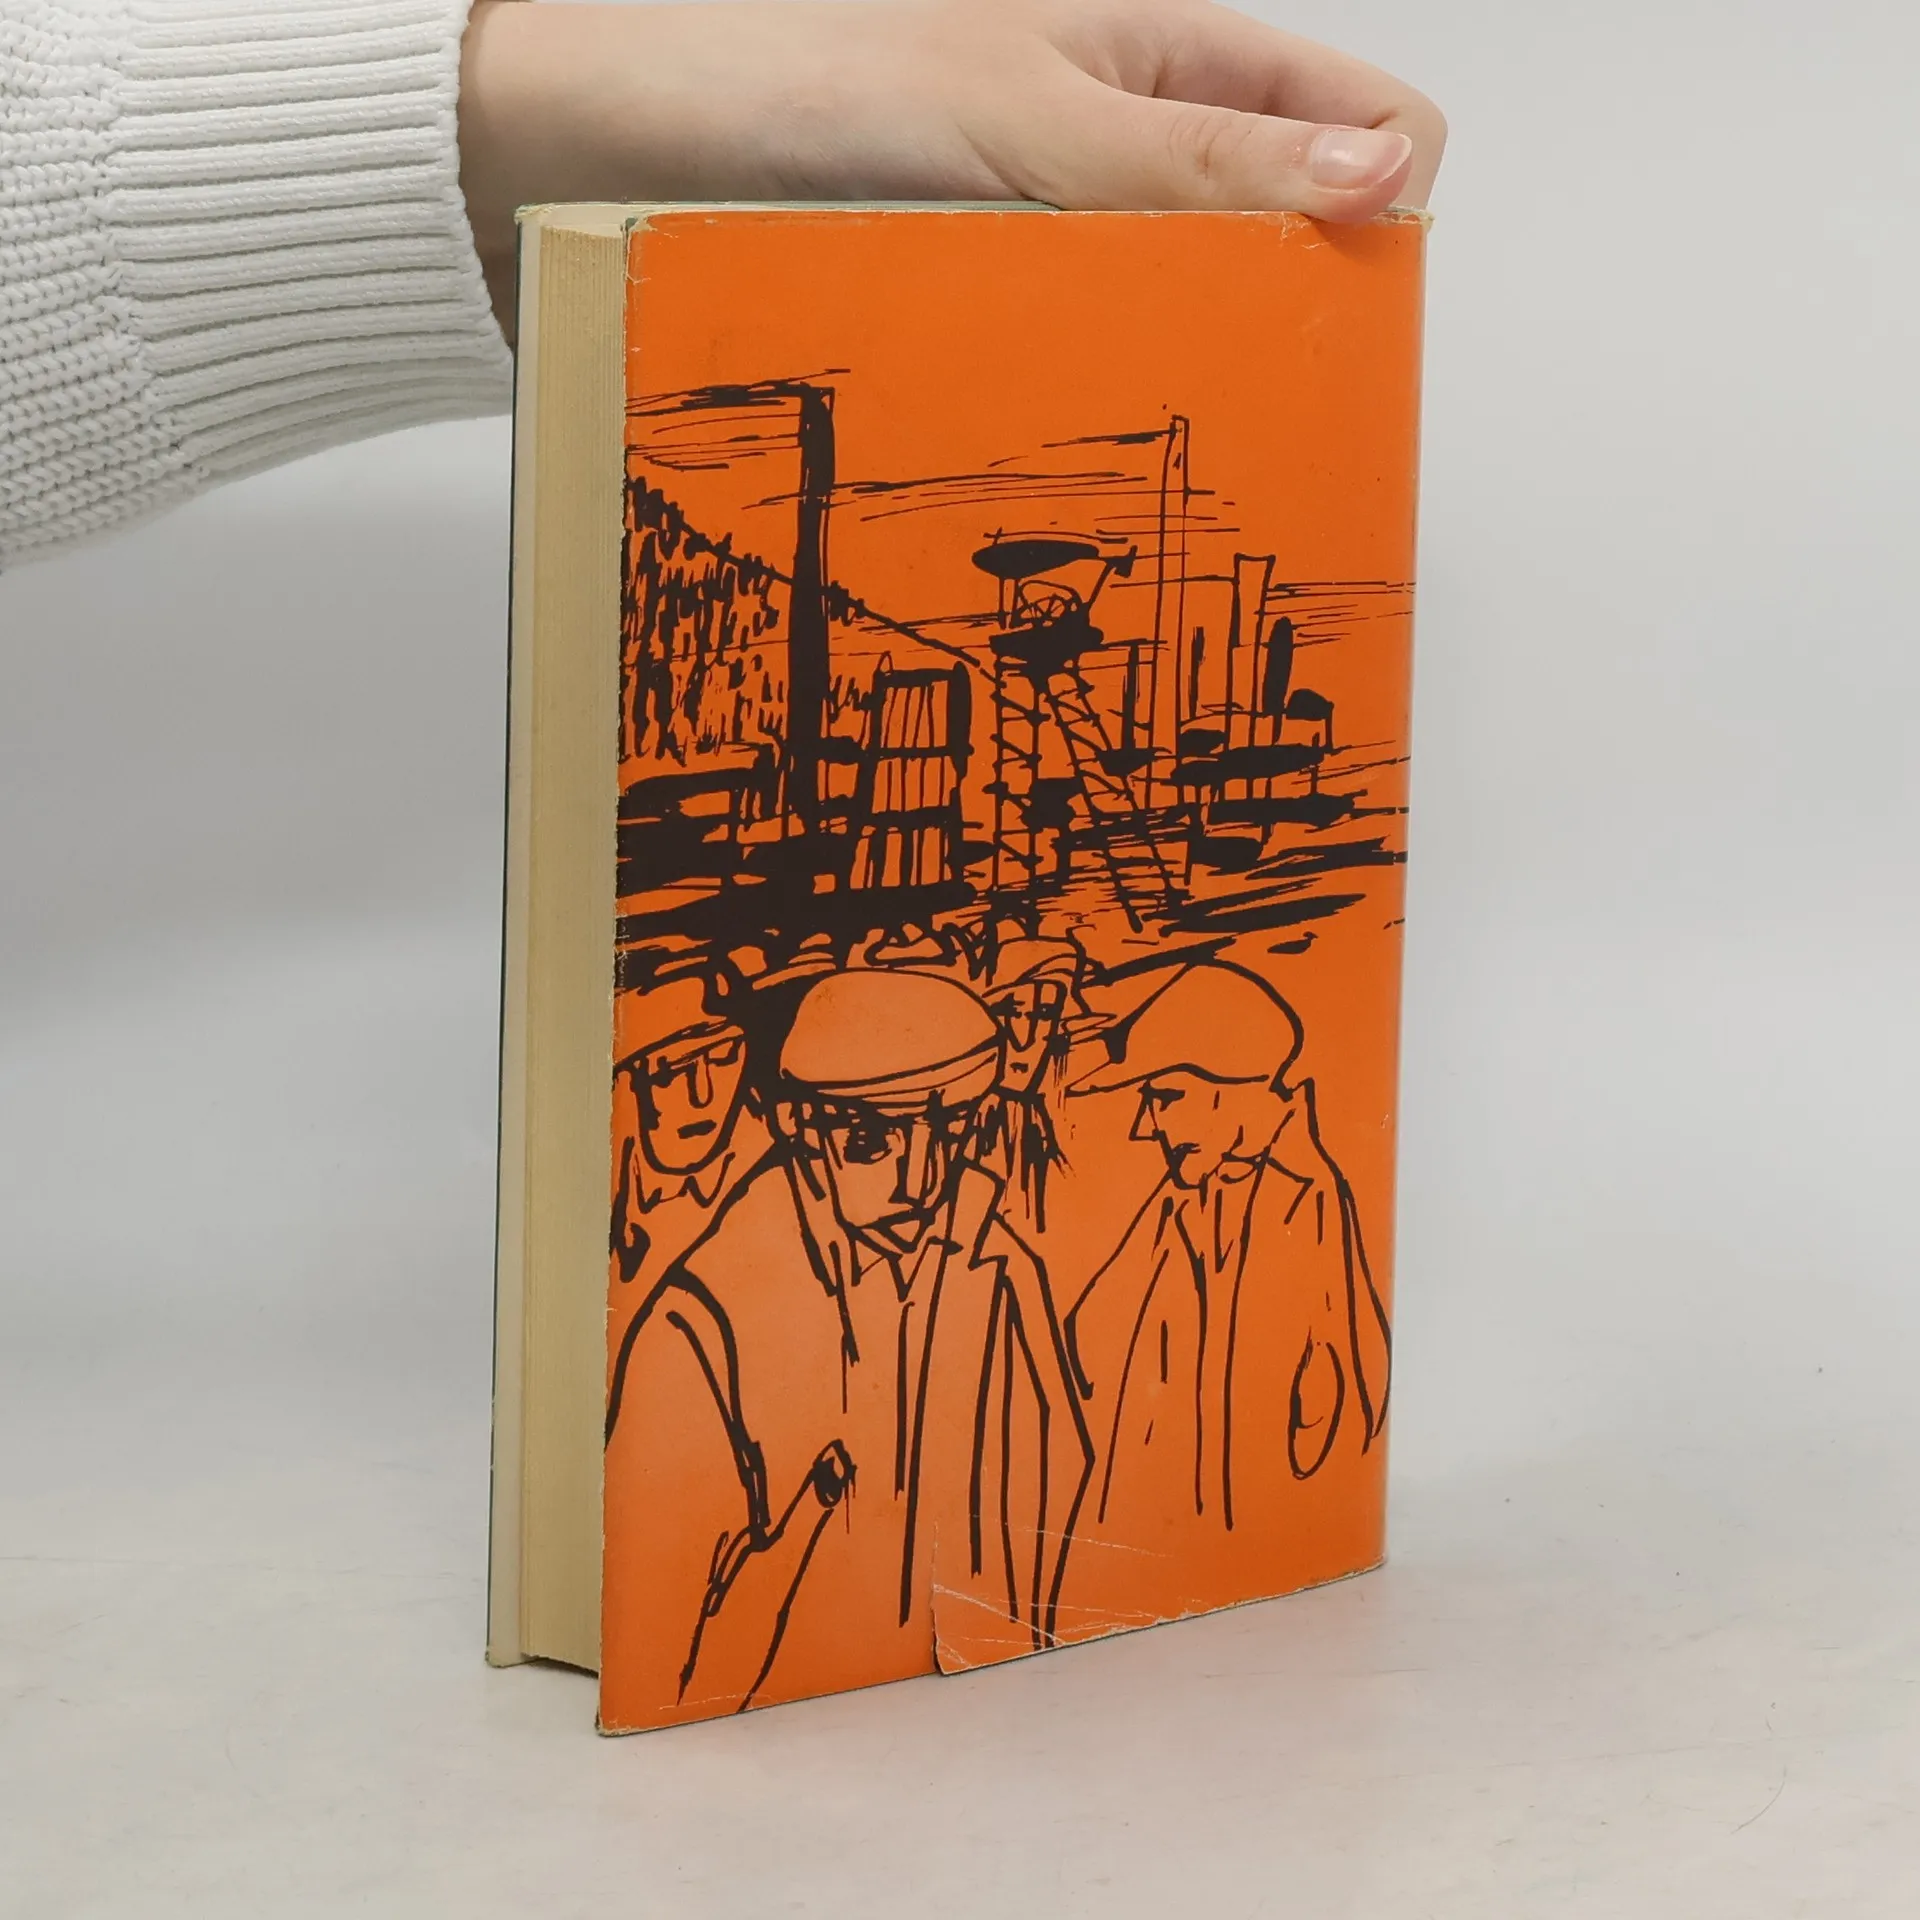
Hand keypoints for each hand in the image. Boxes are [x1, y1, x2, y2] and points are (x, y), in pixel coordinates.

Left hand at [459, 0, 1444, 330]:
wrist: (624, 137)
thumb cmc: (812, 79)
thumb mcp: (1033, 114)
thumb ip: (1201, 158)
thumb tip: (1384, 175)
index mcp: (1169, 58)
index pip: (1362, 125)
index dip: (1378, 207)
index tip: (1334, 303)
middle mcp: (1126, 143)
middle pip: (1280, 236)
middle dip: (1280, 310)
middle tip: (1233, 388)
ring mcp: (1058, 225)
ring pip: (1181, 313)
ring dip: (1175, 365)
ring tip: (1130, 413)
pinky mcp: (990, 295)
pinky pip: (1079, 355)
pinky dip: (1086, 389)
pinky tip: (1058, 418)